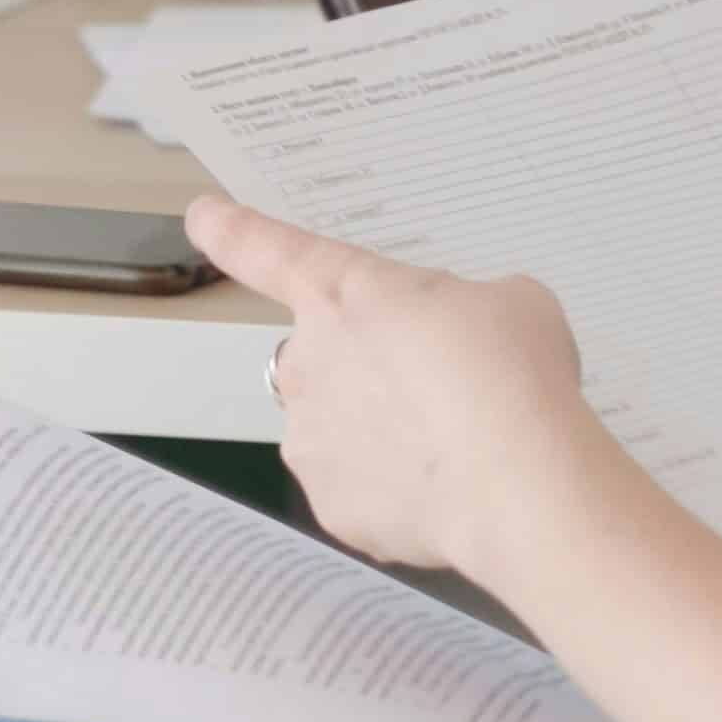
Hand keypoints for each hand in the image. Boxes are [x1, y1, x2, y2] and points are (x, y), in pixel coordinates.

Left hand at [185, 196, 604, 579]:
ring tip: (450, 441)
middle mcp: (307, 360)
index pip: (267, 249)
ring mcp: (310, 437)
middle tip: (436, 384)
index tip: (203, 217)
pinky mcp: (329, 504)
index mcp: (342, 291)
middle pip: (323, 354)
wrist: (517, 482)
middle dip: (367, 366)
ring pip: (337, 425)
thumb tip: (466, 342)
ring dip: (379, 429)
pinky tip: (445, 485)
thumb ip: (464, 310)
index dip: (231, 231)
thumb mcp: (508, 302)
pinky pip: (356, 487)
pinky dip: (392, 488)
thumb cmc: (510, 374)